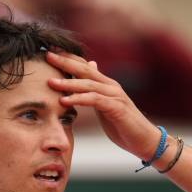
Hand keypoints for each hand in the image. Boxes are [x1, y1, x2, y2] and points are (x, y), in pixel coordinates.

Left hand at [45, 50, 160, 159]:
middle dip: (65, 62)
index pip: (85, 66)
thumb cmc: (123, 125)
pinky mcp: (117, 108)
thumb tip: (90, 69)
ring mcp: (115, 96)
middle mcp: (111, 86)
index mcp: (106, 84)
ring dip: (68, 82)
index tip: (50, 51)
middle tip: (47, 55)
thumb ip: (96, 90)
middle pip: (85, 69)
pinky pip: (95, 100)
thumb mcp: (106, 105)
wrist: (144, 140)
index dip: (68, 57)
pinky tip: (65, 100)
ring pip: (88, 84)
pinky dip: (79, 99)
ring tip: (51, 82)